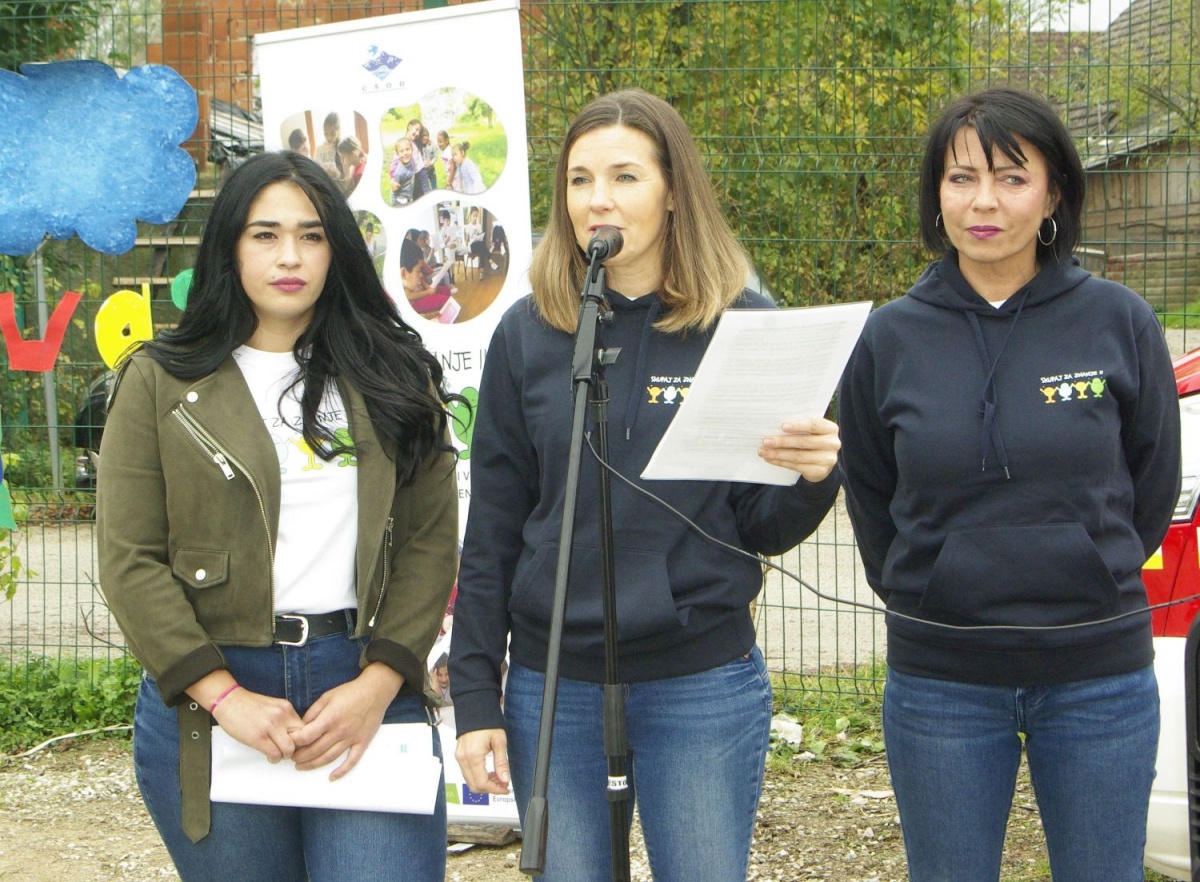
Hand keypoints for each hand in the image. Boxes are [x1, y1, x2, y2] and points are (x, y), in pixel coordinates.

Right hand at [209, 686, 304, 762]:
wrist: (228, 701)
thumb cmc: (248, 706)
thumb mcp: (273, 707)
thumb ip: (284, 718)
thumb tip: (294, 735)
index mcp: (286, 708)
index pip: (306, 727)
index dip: (302, 739)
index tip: (296, 744)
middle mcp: (281, 716)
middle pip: (301, 739)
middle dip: (297, 749)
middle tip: (288, 752)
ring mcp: (270, 726)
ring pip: (289, 749)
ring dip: (284, 756)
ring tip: (278, 755)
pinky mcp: (258, 737)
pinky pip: (274, 754)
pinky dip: (274, 759)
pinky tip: (270, 757)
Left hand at [290, 662, 402, 779]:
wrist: (375, 691)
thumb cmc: (350, 692)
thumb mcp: (327, 697)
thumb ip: (313, 712)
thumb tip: (301, 727)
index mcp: (329, 718)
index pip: (306, 736)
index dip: (294, 742)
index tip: (289, 743)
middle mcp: (340, 731)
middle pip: (315, 750)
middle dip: (300, 756)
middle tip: (292, 757)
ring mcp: (352, 738)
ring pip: (329, 758)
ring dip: (313, 765)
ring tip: (302, 766)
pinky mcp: (362, 742)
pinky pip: (352, 761)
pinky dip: (342, 771)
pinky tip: (331, 777)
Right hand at [455, 728, 509, 794]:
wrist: (475, 709)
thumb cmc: (488, 722)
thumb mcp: (499, 741)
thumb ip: (501, 762)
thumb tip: (505, 780)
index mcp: (473, 756)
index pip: (482, 783)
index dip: (495, 789)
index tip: (506, 788)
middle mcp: (463, 759)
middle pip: (474, 786)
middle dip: (490, 788)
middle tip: (503, 784)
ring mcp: (459, 758)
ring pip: (470, 781)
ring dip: (484, 783)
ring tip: (498, 777)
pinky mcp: (459, 755)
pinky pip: (467, 773)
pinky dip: (478, 776)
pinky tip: (489, 771)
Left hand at [758, 417, 839, 482]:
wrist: (822, 462)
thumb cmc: (812, 440)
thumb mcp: (811, 431)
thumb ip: (799, 427)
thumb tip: (773, 424)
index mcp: (830, 428)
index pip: (814, 424)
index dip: (798, 425)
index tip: (782, 426)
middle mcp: (832, 443)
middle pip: (804, 442)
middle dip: (782, 441)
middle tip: (766, 441)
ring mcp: (828, 459)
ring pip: (798, 456)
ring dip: (778, 454)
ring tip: (763, 451)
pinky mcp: (820, 471)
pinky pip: (797, 466)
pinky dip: (781, 462)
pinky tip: (770, 459)